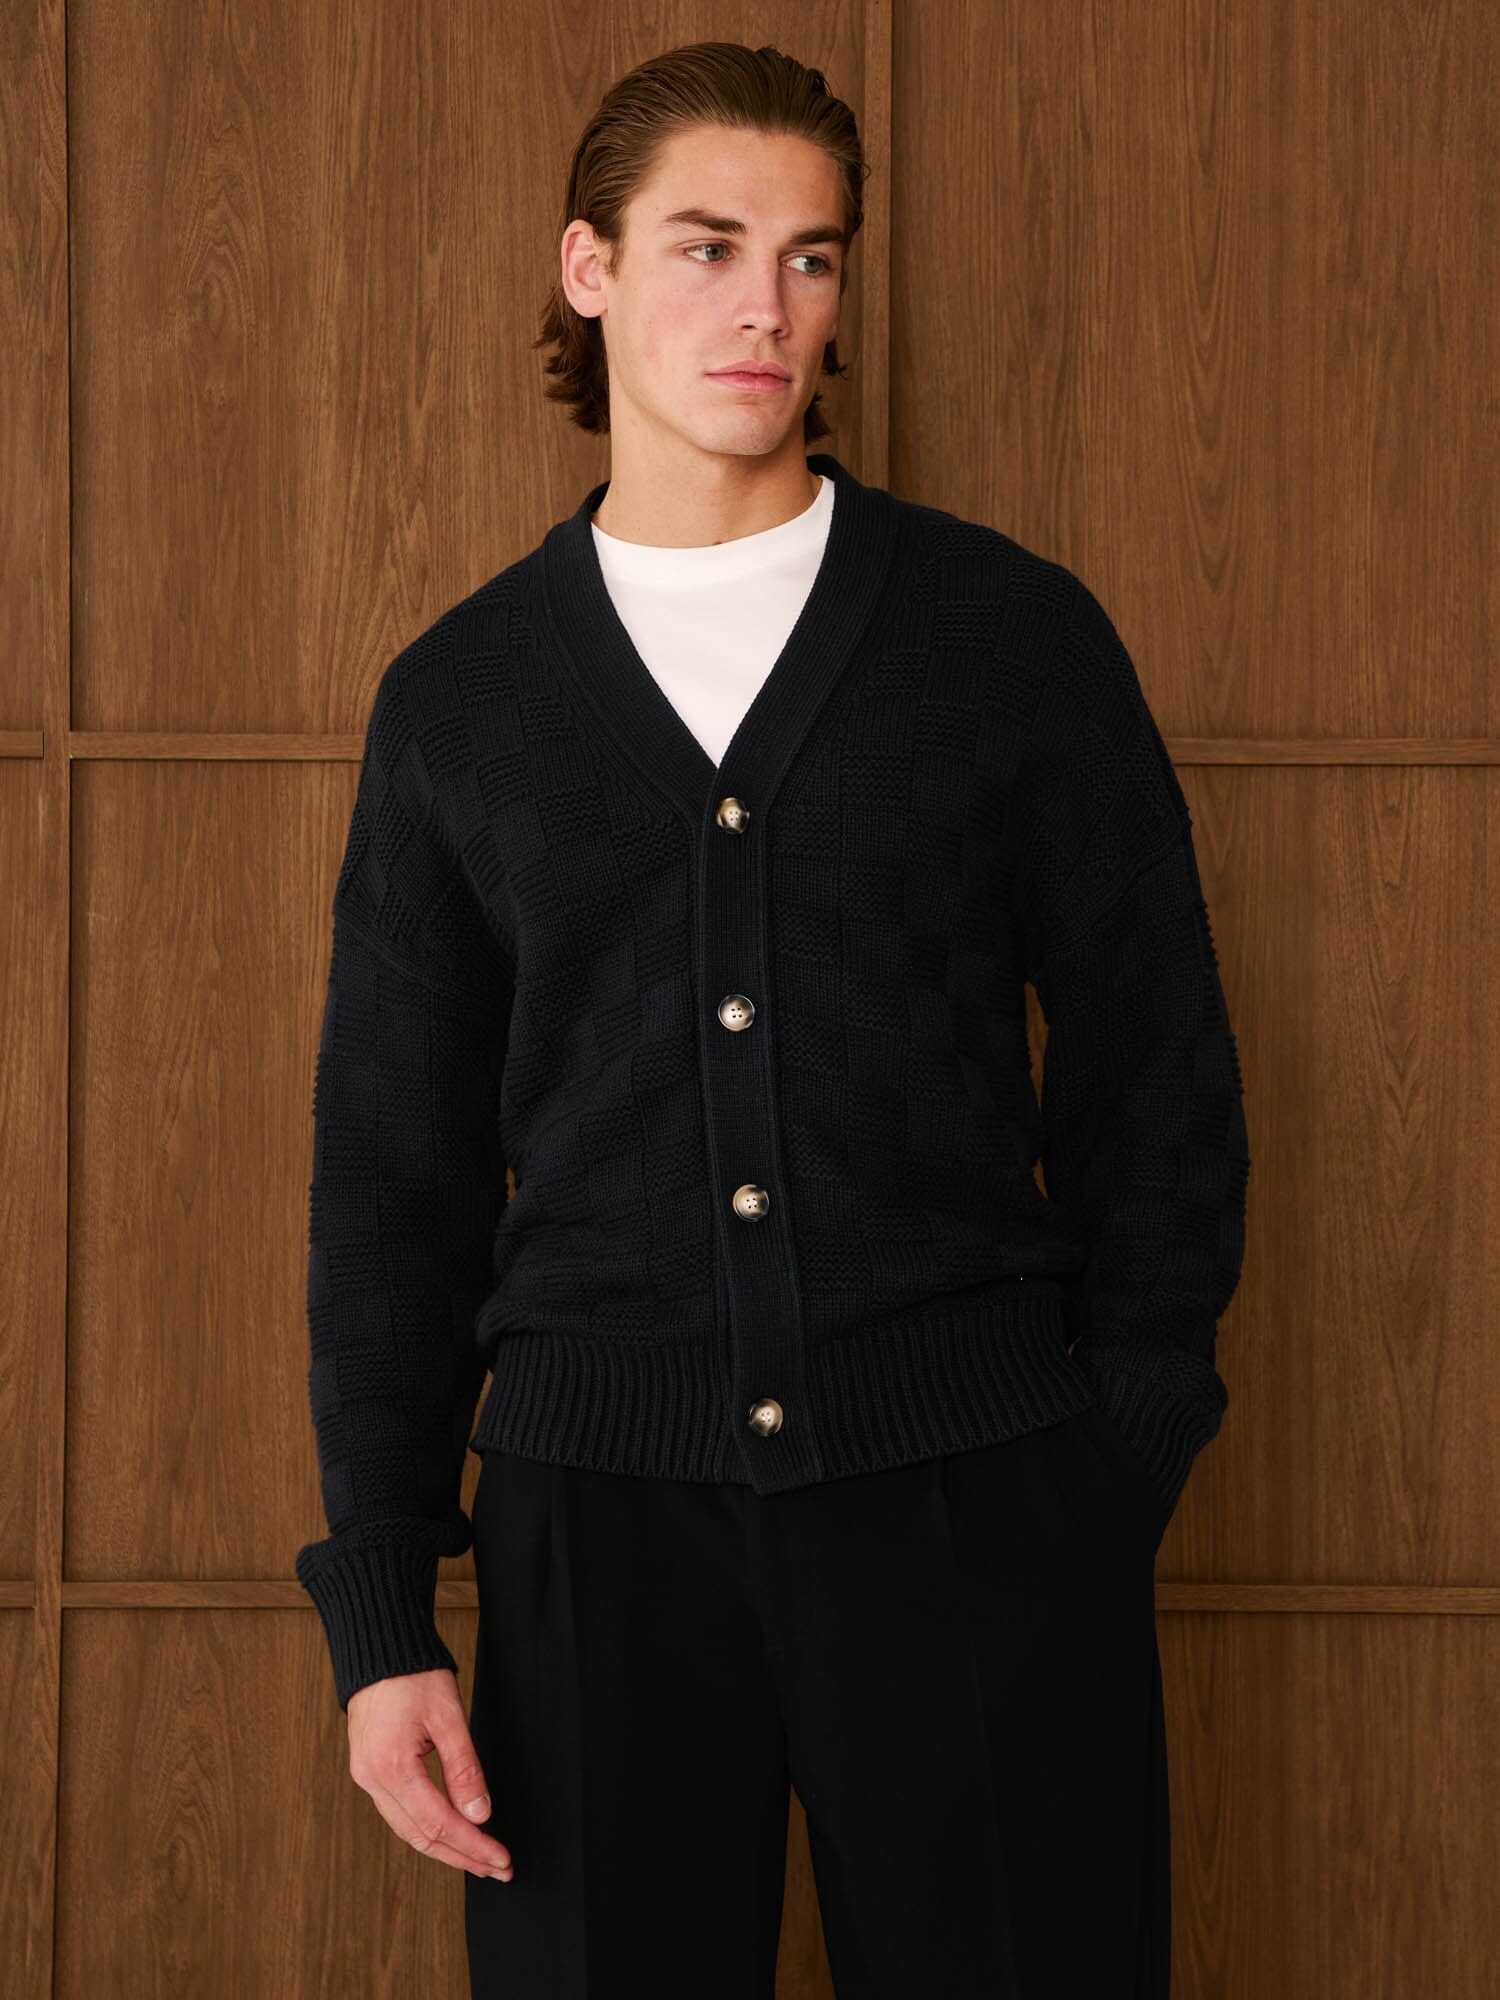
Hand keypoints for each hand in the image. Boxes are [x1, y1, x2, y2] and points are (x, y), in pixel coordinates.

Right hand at [347, 1668, 513, 1880]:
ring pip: (408, 1830)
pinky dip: (426, 1828)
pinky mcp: (368, 1770)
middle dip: (462, 1856)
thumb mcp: (448, 1716)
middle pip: (421, 1837)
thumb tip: (479, 1814)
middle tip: (497, 1868)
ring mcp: (366, 1777)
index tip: (501, 1859)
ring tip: (479, 1857)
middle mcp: (371, 1780)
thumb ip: (464, 1768)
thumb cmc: (412, 1674)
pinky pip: (398, 1813)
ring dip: (445, 1847)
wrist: (378, 1648)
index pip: (439, 1823)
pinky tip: (449, 1833)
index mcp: (391, 1767)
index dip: (473, 1846)